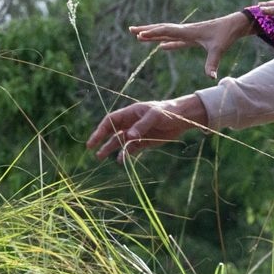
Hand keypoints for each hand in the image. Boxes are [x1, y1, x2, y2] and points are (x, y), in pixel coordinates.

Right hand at [87, 96, 206, 160]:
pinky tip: (121, 161)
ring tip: (100, 157)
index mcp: (130, 113)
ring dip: (110, 149)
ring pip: (119, 142)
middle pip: (111, 131)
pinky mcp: (144, 142)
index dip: (100, 130)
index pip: (110, 121)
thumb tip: (128, 137)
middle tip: (91, 149)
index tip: (94, 140)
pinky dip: (125, 155)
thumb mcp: (155, 116)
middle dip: (100, 140)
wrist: (182, 119)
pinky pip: (131, 149)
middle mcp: (130, 123)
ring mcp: (136, 133)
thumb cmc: (167, 112)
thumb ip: (141, 126)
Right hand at [126, 12, 252, 76]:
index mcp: (188, 32)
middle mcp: (185, 30)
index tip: (139, 35)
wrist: (235, 25)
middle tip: (130, 29)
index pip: (166, 31)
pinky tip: (161, 47)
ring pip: (166, 33)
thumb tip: (211, 77)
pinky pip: (176, 40)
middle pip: (161, 29)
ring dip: (153, 34)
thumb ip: (212, 63)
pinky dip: (167, 43)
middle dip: (146, 30)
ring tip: (139, 35)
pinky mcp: (193, 37)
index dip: (152, 33)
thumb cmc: (226, 35)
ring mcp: (188, 33)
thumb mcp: (219, 49)